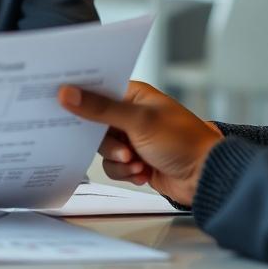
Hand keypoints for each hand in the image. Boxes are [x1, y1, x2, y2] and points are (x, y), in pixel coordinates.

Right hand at [58, 81, 222, 206]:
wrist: (206, 177)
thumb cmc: (183, 141)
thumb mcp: (138, 121)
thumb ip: (100, 108)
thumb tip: (68, 93)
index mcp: (134, 95)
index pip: (98, 90)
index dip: (81, 97)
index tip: (62, 102)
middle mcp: (131, 115)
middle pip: (96, 125)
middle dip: (107, 142)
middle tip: (121, 147)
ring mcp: (133, 138)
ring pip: (103, 149)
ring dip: (118, 160)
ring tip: (137, 162)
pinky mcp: (135, 160)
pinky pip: (114, 167)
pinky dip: (126, 172)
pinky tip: (143, 172)